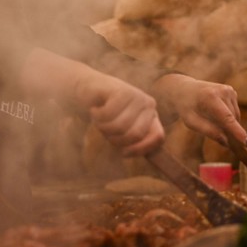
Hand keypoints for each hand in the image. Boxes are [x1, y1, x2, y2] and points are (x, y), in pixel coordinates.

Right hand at [20, 48, 164, 155]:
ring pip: (120, 126)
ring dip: (103, 127)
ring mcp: (136, 95)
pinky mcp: (121, 90)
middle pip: (136, 134)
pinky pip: (108, 114)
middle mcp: (149, 104)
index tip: (123, 153)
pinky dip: (97, 116)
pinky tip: (95, 108)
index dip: (141, 149)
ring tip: (99, 119)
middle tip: (105, 130)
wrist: (89, 88)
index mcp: (152, 115)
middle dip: (116, 138)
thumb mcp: (122, 129)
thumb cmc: (106, 111)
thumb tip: (146, 159)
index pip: (158, 137)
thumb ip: (135, 142)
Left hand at [151, 73, 246, 146]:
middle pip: (232, 119)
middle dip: (229, 131)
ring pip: (235, 117)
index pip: (226, 117)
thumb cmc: (186, 107)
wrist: (185, 89)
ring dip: (227, 124)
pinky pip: (234, 112)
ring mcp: (229, 90)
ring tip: (211, 120)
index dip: (237, 131)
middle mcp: (222, 91)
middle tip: (221, 139)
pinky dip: (228, 117)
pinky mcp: (232, 91)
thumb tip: (226, 142)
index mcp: (209, 97)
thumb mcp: (190, 121)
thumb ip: (208, 131)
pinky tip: (215, 113)